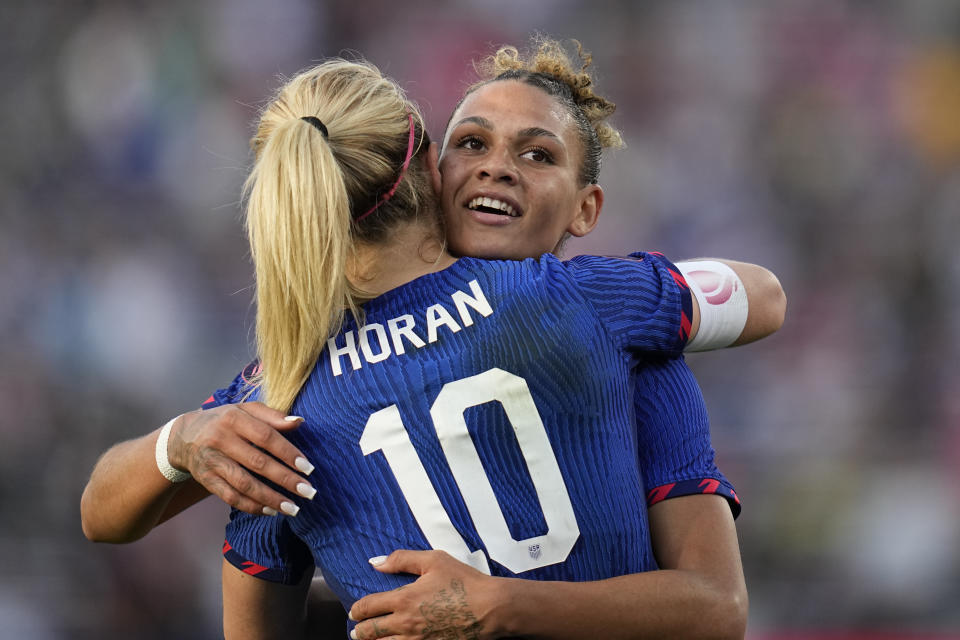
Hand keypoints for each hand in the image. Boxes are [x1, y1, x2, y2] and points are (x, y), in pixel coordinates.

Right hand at [168, 403, 315, 516]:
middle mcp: (220, 440)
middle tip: (308, 492)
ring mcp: (212, 462)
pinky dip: (251, 506)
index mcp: (234, 418)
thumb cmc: (225, 421)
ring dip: (271, 498)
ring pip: (244, 484)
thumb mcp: (245, 410)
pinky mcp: (206, 479)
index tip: (308, 468)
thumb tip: (299, 422)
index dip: (289, 453)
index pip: (266, 437)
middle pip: (258, 463)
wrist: (183, 437)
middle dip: (286, 480)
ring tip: (293, 508)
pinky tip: (271, 511)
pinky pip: (230, 497)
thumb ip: (272, 416)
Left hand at [348, 550, 501, 639]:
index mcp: (404, 599)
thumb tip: (376, 563)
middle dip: (360, 632)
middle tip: (356, 631)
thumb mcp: (434, 560)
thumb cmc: (465, 582)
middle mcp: (406, 623)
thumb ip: (402, 559)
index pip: (368, 607)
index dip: (357, 610)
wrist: (490, 608)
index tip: (355, 611)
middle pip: (370, 632)